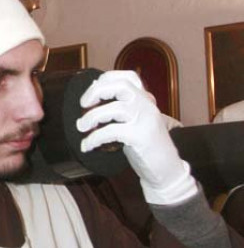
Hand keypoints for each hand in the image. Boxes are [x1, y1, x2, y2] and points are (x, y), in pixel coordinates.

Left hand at [77, 71, 196, 204]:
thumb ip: (121, 107)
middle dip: (97, 92)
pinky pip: (112, 131)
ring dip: (92, 117)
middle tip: (83, 104)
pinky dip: (95, 138)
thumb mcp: (136, 121)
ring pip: (115, 109)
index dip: (107, 78)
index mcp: (145, 100)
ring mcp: (145, 120)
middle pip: (121, 86)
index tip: (92, 90)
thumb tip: (93, 91)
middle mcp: (147, 106)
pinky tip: (88, 146)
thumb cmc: (146, 146)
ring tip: (81, 127)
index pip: (129, 77)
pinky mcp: (141, 136)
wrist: (166, 170)